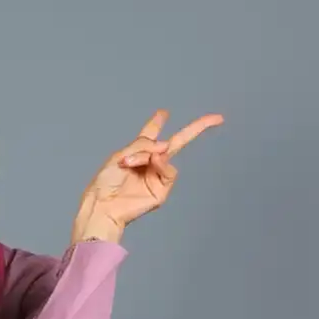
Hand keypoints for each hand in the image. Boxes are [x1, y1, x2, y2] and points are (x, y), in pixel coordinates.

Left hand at [71, 110, 223, 243]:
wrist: (102, 205)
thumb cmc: (105, 183)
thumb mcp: (121, 155)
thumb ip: (143, 145)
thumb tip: (166, 146)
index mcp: (137, 153)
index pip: (151, 134)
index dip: (157, 122)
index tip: (164, 113)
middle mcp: (149, 163)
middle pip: (177, 142)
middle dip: (196, 128)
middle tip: (215, 118)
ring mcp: (157, 177)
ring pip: (166, 154)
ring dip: (148, 154)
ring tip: (130, 163)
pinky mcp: (161, 191)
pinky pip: (169, 171)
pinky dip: (162, 164)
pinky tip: (152, 162)